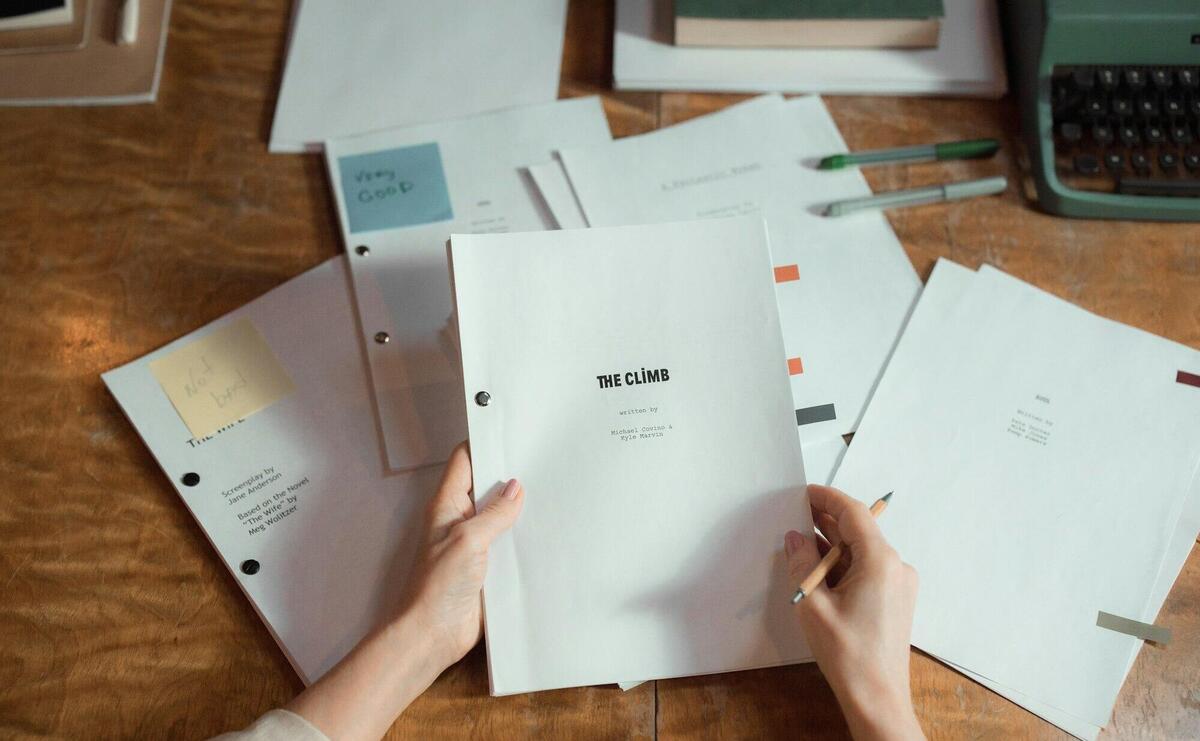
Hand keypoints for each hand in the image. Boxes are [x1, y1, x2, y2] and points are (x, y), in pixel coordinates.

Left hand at [402, 441, 523, 670]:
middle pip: (486, 487)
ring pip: (501, 517)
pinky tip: (546, 531)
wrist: (431, 635)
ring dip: (520, 510)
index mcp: (447, 505)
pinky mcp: (487, 568)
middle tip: (541, 459)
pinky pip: (508, 545)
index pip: (464, 461)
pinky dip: (524, 538)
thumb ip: (494, 514)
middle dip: (510, 475)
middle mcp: (460, 521)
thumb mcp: (468, 540)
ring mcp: (474, 545)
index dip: (483, 442)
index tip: (509, 428)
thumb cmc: (436, 586)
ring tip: (552, 490)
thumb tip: (515, 488)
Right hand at [785, 484, 922, 740]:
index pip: (854, 513)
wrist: (877, 697)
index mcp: (881, 562)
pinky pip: (869, 568)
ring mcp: (900, 582)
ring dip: (833, 545)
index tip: (804, 491)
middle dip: (826, 521)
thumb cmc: (847, 654)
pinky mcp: (897, 598)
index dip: (828, 497)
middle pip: (859, 530)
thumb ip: (801, 564)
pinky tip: (821, 571)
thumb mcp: (813, 605)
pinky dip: (844, 563)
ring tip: (802, 544)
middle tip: (796, 514)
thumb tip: (795, 538)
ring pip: (862, 550)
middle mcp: (896, 566)